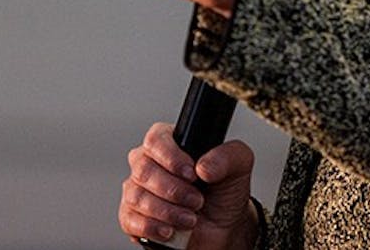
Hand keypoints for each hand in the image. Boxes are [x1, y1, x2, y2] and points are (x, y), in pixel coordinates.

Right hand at [120, 122, 257, 249]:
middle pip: (143, 169)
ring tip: (190, 218)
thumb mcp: (239, 165)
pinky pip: (130, 219)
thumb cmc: (224, 192)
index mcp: (169, 143)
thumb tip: (204, 166)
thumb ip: (228, 156)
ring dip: (167, 211)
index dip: (171, 157)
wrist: (224, 227)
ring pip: (137, 196)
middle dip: (173, 189)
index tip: (192, 173)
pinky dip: (152, 227)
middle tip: (197, 200)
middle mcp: (149, 163)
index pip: (156, 139)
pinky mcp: (132, 216)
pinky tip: (170, 230)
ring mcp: (137, 190)